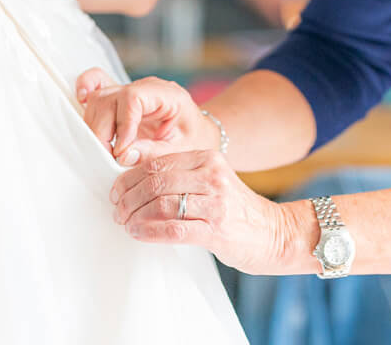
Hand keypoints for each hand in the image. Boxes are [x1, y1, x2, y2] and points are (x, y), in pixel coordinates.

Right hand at [76, 69, 218, 165]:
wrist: (198, 133)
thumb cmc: (194, 140)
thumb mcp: (182, 151)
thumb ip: (155, 153)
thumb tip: (123, 155)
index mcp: (168, 95)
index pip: (133, 98)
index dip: (122, 125)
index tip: (120, 151)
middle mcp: (146, 88)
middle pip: (110, 98)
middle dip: (103, 131)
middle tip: (108, 157)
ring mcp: (131, 90)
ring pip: (99, 97)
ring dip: (94, 126)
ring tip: (104, 149)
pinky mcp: (120, 98)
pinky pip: (97, 85)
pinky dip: (86, 95)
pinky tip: (84, 110)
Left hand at [110, 149, 304, 274]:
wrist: (274, 233)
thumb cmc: (235, 209)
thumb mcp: (211, 181)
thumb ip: (180, 175)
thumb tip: (134, 177)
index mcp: (208, 158)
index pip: (157, 162)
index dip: (129, 177)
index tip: (116, 191)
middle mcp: (212, 175)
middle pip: (155, 182)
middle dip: (128, 197)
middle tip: (117, 210)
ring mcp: (215, 203)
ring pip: (160, 204)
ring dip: (134, 215)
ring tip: (125, 223)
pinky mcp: (216, 229)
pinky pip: (172, 229)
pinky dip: (148, 232)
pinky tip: (138, 234)